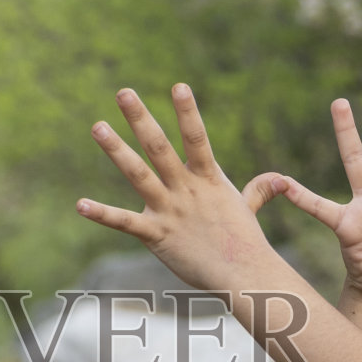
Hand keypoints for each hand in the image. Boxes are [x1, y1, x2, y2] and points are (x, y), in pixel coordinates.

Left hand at [79, 84, 284, 290]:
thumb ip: (259, 190)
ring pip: (138, 174)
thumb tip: (281, 179)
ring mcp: (170, 211)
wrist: (243, 276)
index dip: (188, 112)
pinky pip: (124, 223)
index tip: (178, 85)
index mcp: (208, 179)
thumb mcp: (248, 210)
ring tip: (97, 126)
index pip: (197, 138)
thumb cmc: (246, 244)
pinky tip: (80, 205)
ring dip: (116, 150)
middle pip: (160, 147)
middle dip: (141, 118)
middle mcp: (186, 190)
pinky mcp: (156, 235)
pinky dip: (102, 214)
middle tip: (123, 92)